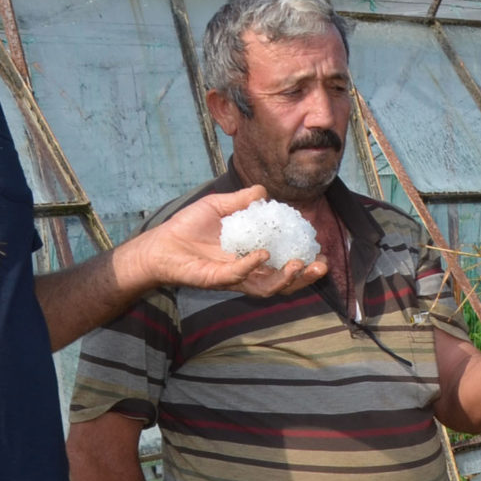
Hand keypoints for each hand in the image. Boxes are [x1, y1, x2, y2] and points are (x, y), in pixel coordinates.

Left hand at [130, 185, 330, 296]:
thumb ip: (241, 201)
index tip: (319, 251)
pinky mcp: (215, 280)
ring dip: (285, 278)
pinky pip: (238, 276)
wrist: (159, 244)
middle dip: (304, 278)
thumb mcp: (218, 206)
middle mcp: (246, 272)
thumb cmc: (187, 228)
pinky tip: (262, 253)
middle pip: (282, 282)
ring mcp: (232, 279)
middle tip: (321, 265)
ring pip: (266, 287)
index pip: (283, 264)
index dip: (304, 261)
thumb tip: (264, 192)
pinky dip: (252, 266)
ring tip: (298, 264)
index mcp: (251, 258)